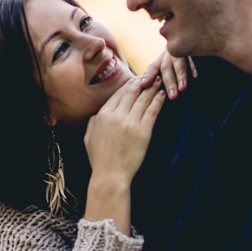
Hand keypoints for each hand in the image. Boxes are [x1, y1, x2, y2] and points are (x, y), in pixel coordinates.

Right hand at [83, 76, 165, 232]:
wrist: (110, 175)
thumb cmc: (99, 158)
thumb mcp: (89, 136)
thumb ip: (94, 120)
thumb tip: (100, 112)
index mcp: (103, 115)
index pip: (118, 95)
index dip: (129, 85)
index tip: (136, 81)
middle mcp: (116, 116)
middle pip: (132, 93)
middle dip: (142, 82)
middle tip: (150, 75)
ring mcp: (131, 123)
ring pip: (143, 100)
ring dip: (152, 88)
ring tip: (159, 80)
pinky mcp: (143, 132)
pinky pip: (152, 111)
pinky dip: (158, 101)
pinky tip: (162, 94)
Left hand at [141, 50, 197, 99]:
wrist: (187, 39)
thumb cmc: (175, 59)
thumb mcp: (165, 62)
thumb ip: (158, 74)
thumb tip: (147, 88)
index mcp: (162, 58)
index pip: (153, 67)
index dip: (149, 75)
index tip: (144, 84)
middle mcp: (170, 53)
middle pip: (166, 67)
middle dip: (169, 82)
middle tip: (172, 96)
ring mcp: (181, 50)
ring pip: (179, 62)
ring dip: (181, 75)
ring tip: (182, 88)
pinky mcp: (192, 48)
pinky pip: (192, 57)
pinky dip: (193, 67)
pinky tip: (195, 76)